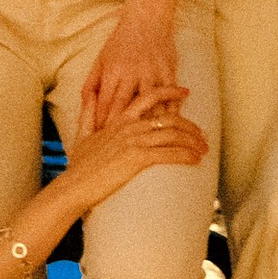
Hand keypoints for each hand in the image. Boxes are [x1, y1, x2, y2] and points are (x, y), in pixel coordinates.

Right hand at [61, 92, 208, 215]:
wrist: (74, 186)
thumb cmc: (79, 166)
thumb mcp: (82, 134)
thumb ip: (89, 113)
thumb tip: (89, 96)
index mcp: (119, 120)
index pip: (148, 97)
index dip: (169, 92)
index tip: (184, 92)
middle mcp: (129, 127)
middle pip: (168, 117)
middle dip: (190, 125)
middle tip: (202, 134)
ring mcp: (133, 141)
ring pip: (172, 134)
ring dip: (192, 141)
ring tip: (203, 149)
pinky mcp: (137, 158)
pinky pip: (169, 153)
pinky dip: (186, 155)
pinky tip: (195, 160)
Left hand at [78, 5, 182, 134]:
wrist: (147, 19)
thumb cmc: (120, 42)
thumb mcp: (102, 59)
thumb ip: (92, 83)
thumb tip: (84, 106)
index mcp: (113, 70)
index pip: (107, 103)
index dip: (103, 124)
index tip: (100, 142)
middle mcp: (132, 71)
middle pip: (126, 106)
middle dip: (121, 129)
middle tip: (119, 151)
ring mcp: (152, 71)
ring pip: (150, 104)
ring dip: (149, 125)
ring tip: (147, 145)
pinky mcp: (169, 70)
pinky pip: (170, 96)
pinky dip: (170, 112)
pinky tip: (170, 128)